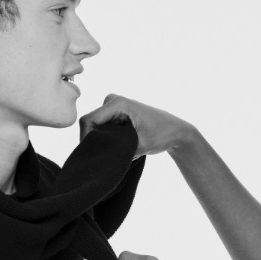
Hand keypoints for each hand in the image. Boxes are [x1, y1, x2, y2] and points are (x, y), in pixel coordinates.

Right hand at [79, 94, 193, 157]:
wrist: (175, 130)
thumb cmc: (161, 134)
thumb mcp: (139, 146)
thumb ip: (117, 151)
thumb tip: (100, 159)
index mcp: (118, 103)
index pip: (89, 120)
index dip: (86, 140)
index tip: (93, 156)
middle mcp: (113, 100)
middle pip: (90, 123)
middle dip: (95, 142)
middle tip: (107, 157)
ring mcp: (113, 106)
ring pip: (96, 127)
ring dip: (103, 141)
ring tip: (118, 150)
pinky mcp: (116, 113)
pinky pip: (102, 128)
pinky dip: (108, 139)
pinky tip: (120, 146)